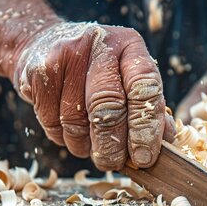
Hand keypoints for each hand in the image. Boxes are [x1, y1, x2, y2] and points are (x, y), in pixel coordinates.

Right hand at [10, 22, 174, 170]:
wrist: (39, 42)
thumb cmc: (93, 69)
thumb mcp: (126, 77)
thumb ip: (147, 107)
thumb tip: (167, 144)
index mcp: (130, 46)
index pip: (144, 87)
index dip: (146, 127)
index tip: (145, 157)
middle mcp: (99, 44)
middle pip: (108, 107)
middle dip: (112, 145)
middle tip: (114, 164)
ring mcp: (66, 55)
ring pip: (77, 120)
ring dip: (84, 145)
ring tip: (89, 146)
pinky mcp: (39, 71)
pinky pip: (52, 121)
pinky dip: (62, 138)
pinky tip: (67, 129)